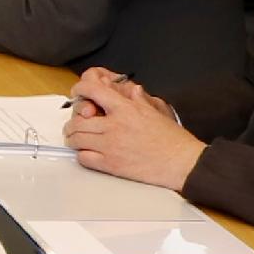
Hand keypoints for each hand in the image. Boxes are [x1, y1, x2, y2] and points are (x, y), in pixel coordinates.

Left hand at [66, 68, 206, 191]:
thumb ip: (139, 99)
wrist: (180, 162)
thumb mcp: (156, 111)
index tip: (77, 92)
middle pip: (78, 119)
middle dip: (72, 120)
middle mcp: (114, 126)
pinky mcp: (111, 165)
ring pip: (76, 139)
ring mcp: (110, 146)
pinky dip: (81, 154)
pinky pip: (83, 158)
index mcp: (126, 109)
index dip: (80, 89)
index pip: (93, 91)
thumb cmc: (172, 139)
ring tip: (77, 138)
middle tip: (75, 123)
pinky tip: (87, 152)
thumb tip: (132, 89)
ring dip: (73, 137)